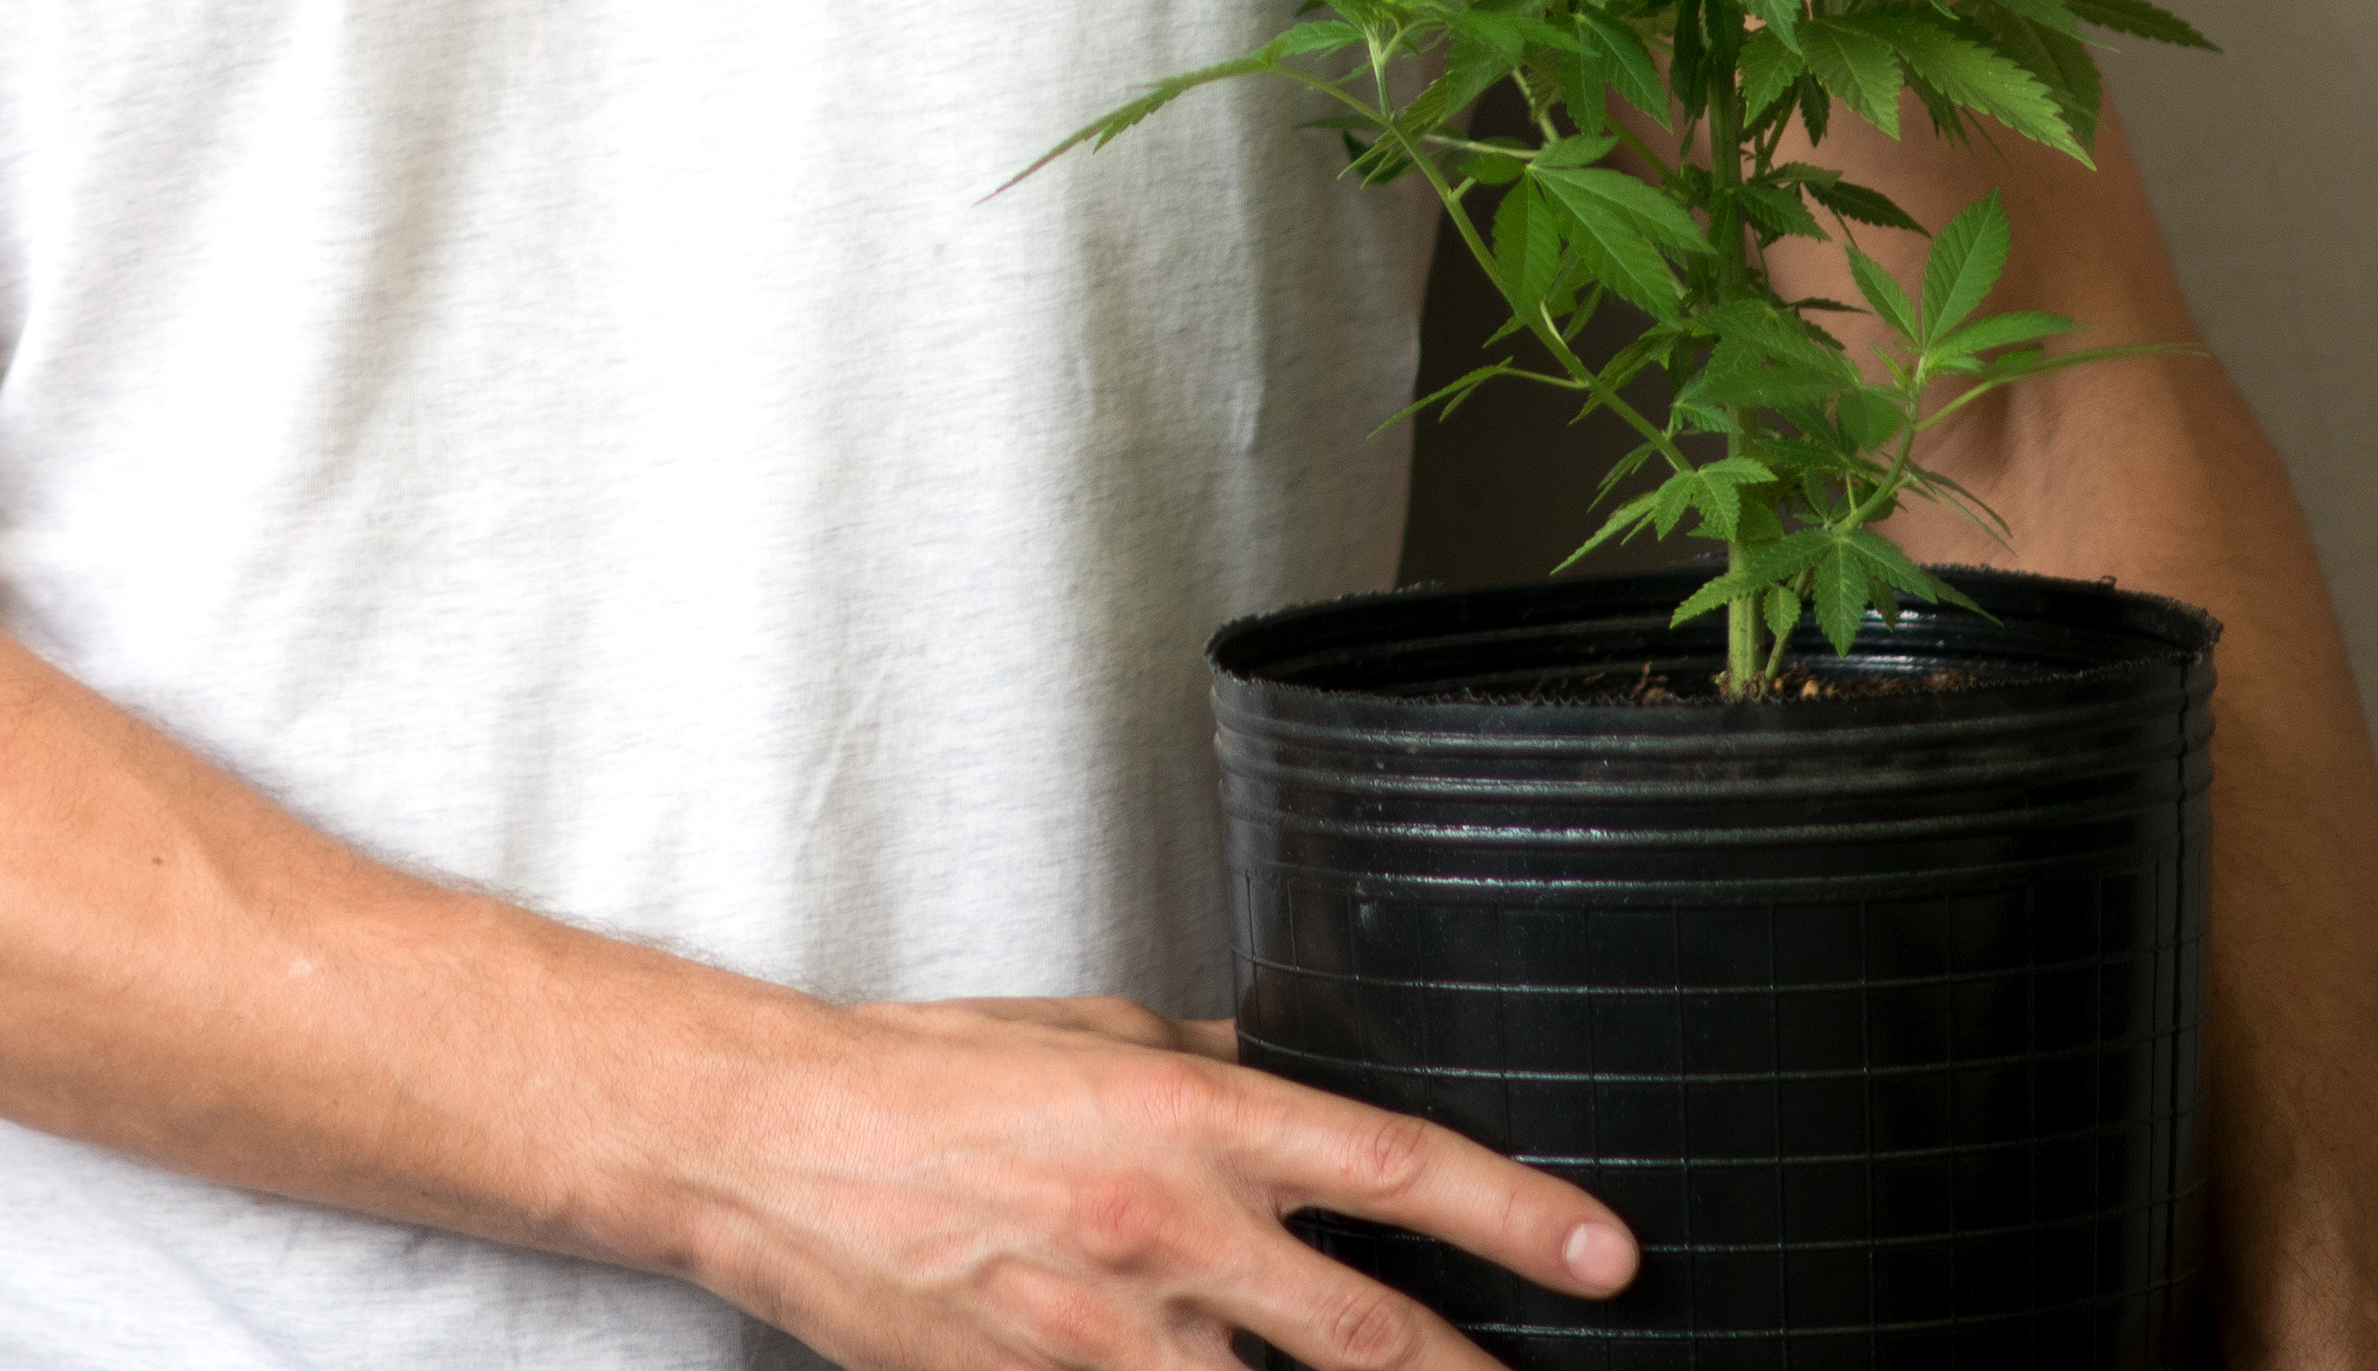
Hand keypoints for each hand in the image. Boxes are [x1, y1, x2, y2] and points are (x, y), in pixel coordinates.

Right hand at [670, 995, 1633, 1370]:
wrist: (774, 1146)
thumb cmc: (924, 1077)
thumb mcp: (1090, 1037)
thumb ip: (1210, 1069)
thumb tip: (1305, 1079)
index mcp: (1185, 1121)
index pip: (1390, 1166)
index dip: (1513, 1215)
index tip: (1603, 1252)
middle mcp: (1168, 1234)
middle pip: (1371, 1335)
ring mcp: (1111, 1339)